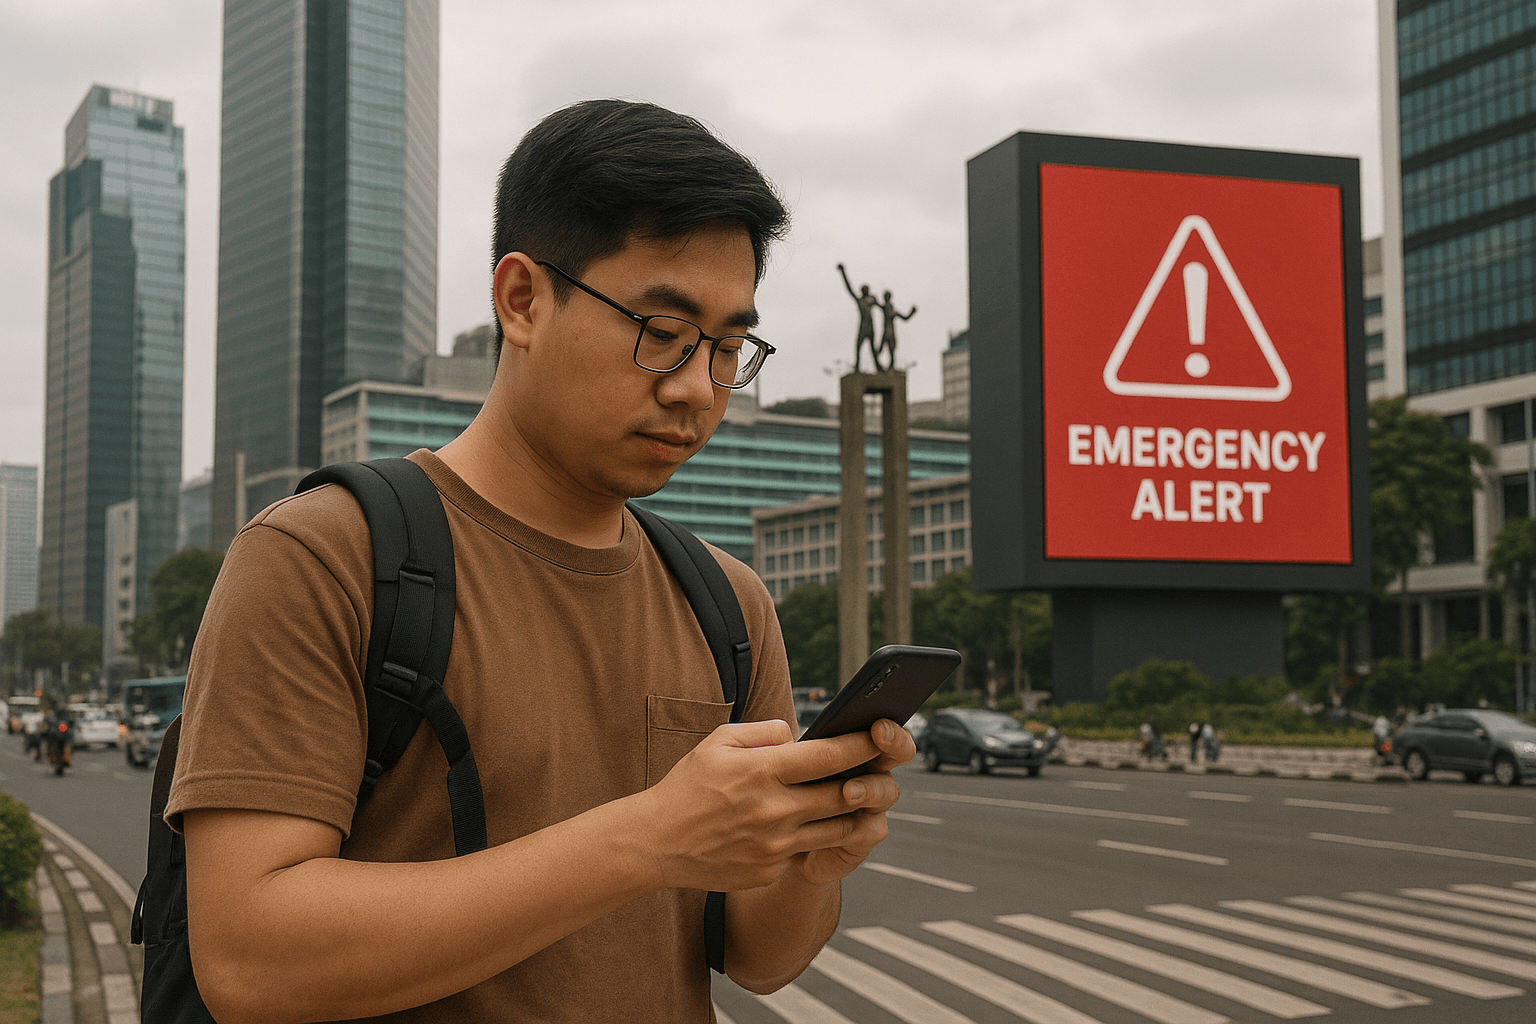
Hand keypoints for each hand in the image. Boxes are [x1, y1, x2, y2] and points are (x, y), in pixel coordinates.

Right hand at [639, 718, 911, 892]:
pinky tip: (806, 825)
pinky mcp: (769, 871)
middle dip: (865, 780)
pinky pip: (804, 851)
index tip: (880, 734)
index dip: (860, 744)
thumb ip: (763, 732)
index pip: (828, 755)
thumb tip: (798, 734)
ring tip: (853, 797)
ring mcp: (773, 846)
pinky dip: (809, 837)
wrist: (656, 843)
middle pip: (842, 794)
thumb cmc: (688, 786)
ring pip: (835, 829)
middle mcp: (773, 810)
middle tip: (876, 769)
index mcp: (761, 771)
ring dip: (849, 812)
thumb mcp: (718, 743)